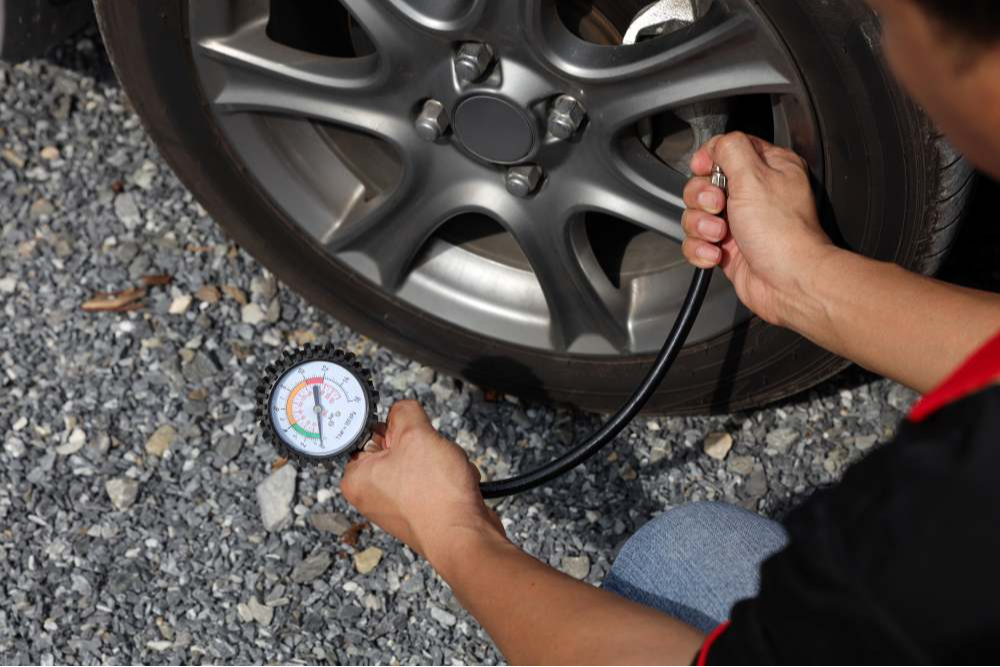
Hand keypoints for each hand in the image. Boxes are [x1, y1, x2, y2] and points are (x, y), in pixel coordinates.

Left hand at [341, 400, 505, 563]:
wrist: (466, 536)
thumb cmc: (436, 497)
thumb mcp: (416, 434)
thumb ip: (404, 411)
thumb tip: (402, 409)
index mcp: (356, 478)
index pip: (368, 431)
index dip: (393, 425)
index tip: (407, 430)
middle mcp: (371, 495)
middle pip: (397, 446)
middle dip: (422, 444)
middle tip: (429, 454)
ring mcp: (396, 505)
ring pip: (420, 461)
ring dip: (439, 459)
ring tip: (444, 472)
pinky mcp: (420, 511)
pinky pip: (433, 480)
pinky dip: (447, 477)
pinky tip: (453, 485)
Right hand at [681, 132, 836, 325]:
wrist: (789, 282)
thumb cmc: (782, 234)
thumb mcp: (754, 177)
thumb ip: (730, 150)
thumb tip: (715, 145)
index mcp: (768, 168)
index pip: (727, 149)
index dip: (709, 159)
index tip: (705, 170)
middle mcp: (753, 193)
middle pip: (703, 183)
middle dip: (702, 198)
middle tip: (718, 206)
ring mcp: (739, 222)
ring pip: (696, 214)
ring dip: (701, 226)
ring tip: (720, 236)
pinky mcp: (727, 248)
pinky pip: (697, 242)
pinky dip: (700, 249)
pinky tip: (715, 254)